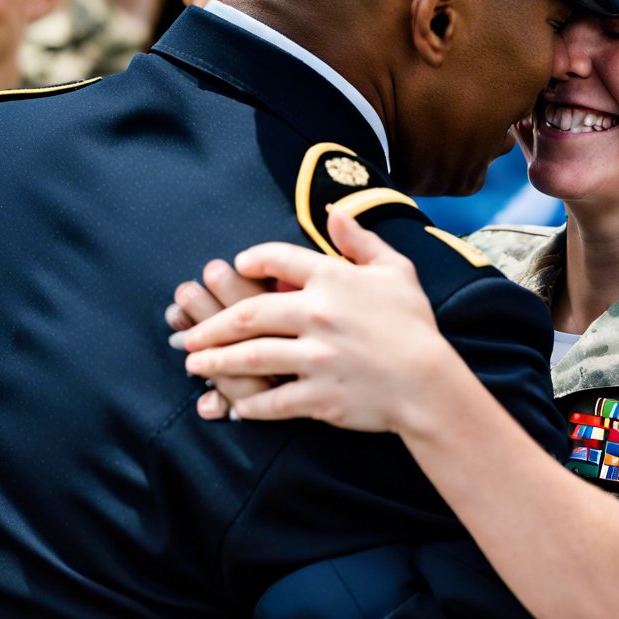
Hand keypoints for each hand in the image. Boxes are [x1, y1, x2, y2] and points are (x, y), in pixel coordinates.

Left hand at [180, 210, 461, 428]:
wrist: (429, 383)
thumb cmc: (414, 324)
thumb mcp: (395, 270)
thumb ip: (360, 240)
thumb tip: (334, 213)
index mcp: (333, 279)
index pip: (276, 259)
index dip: (250, 260)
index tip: (234, 266)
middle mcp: (317, 315)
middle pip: (248, 313)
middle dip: (212, 323)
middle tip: (189, 332)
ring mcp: (315, 358)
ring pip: (250, 357)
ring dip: (215, 361)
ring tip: (194, 363)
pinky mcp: (318, 396)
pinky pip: (272, 401)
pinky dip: (247, 405)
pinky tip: (232, 405)